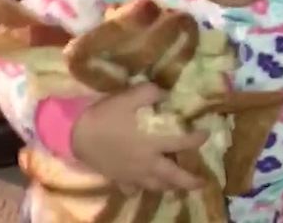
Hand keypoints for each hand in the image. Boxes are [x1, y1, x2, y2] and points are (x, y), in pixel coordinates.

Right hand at [71, 82, 207, 192]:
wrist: (77, 134)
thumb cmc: (105, 115)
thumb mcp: (129, 96)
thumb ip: (151, 93)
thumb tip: (166, 93)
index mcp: (154, 142)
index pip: (185, 143)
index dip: (198, 138)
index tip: (205, 134)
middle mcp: (148, 163)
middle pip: (174, 177)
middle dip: (190, 181)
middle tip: (201, 182)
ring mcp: (133, 174)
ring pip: (156, 186)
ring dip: (169, 186)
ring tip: (176, 184)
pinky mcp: (119, 179)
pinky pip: (132, 189)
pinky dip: (139, 189)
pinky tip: (141, 185)